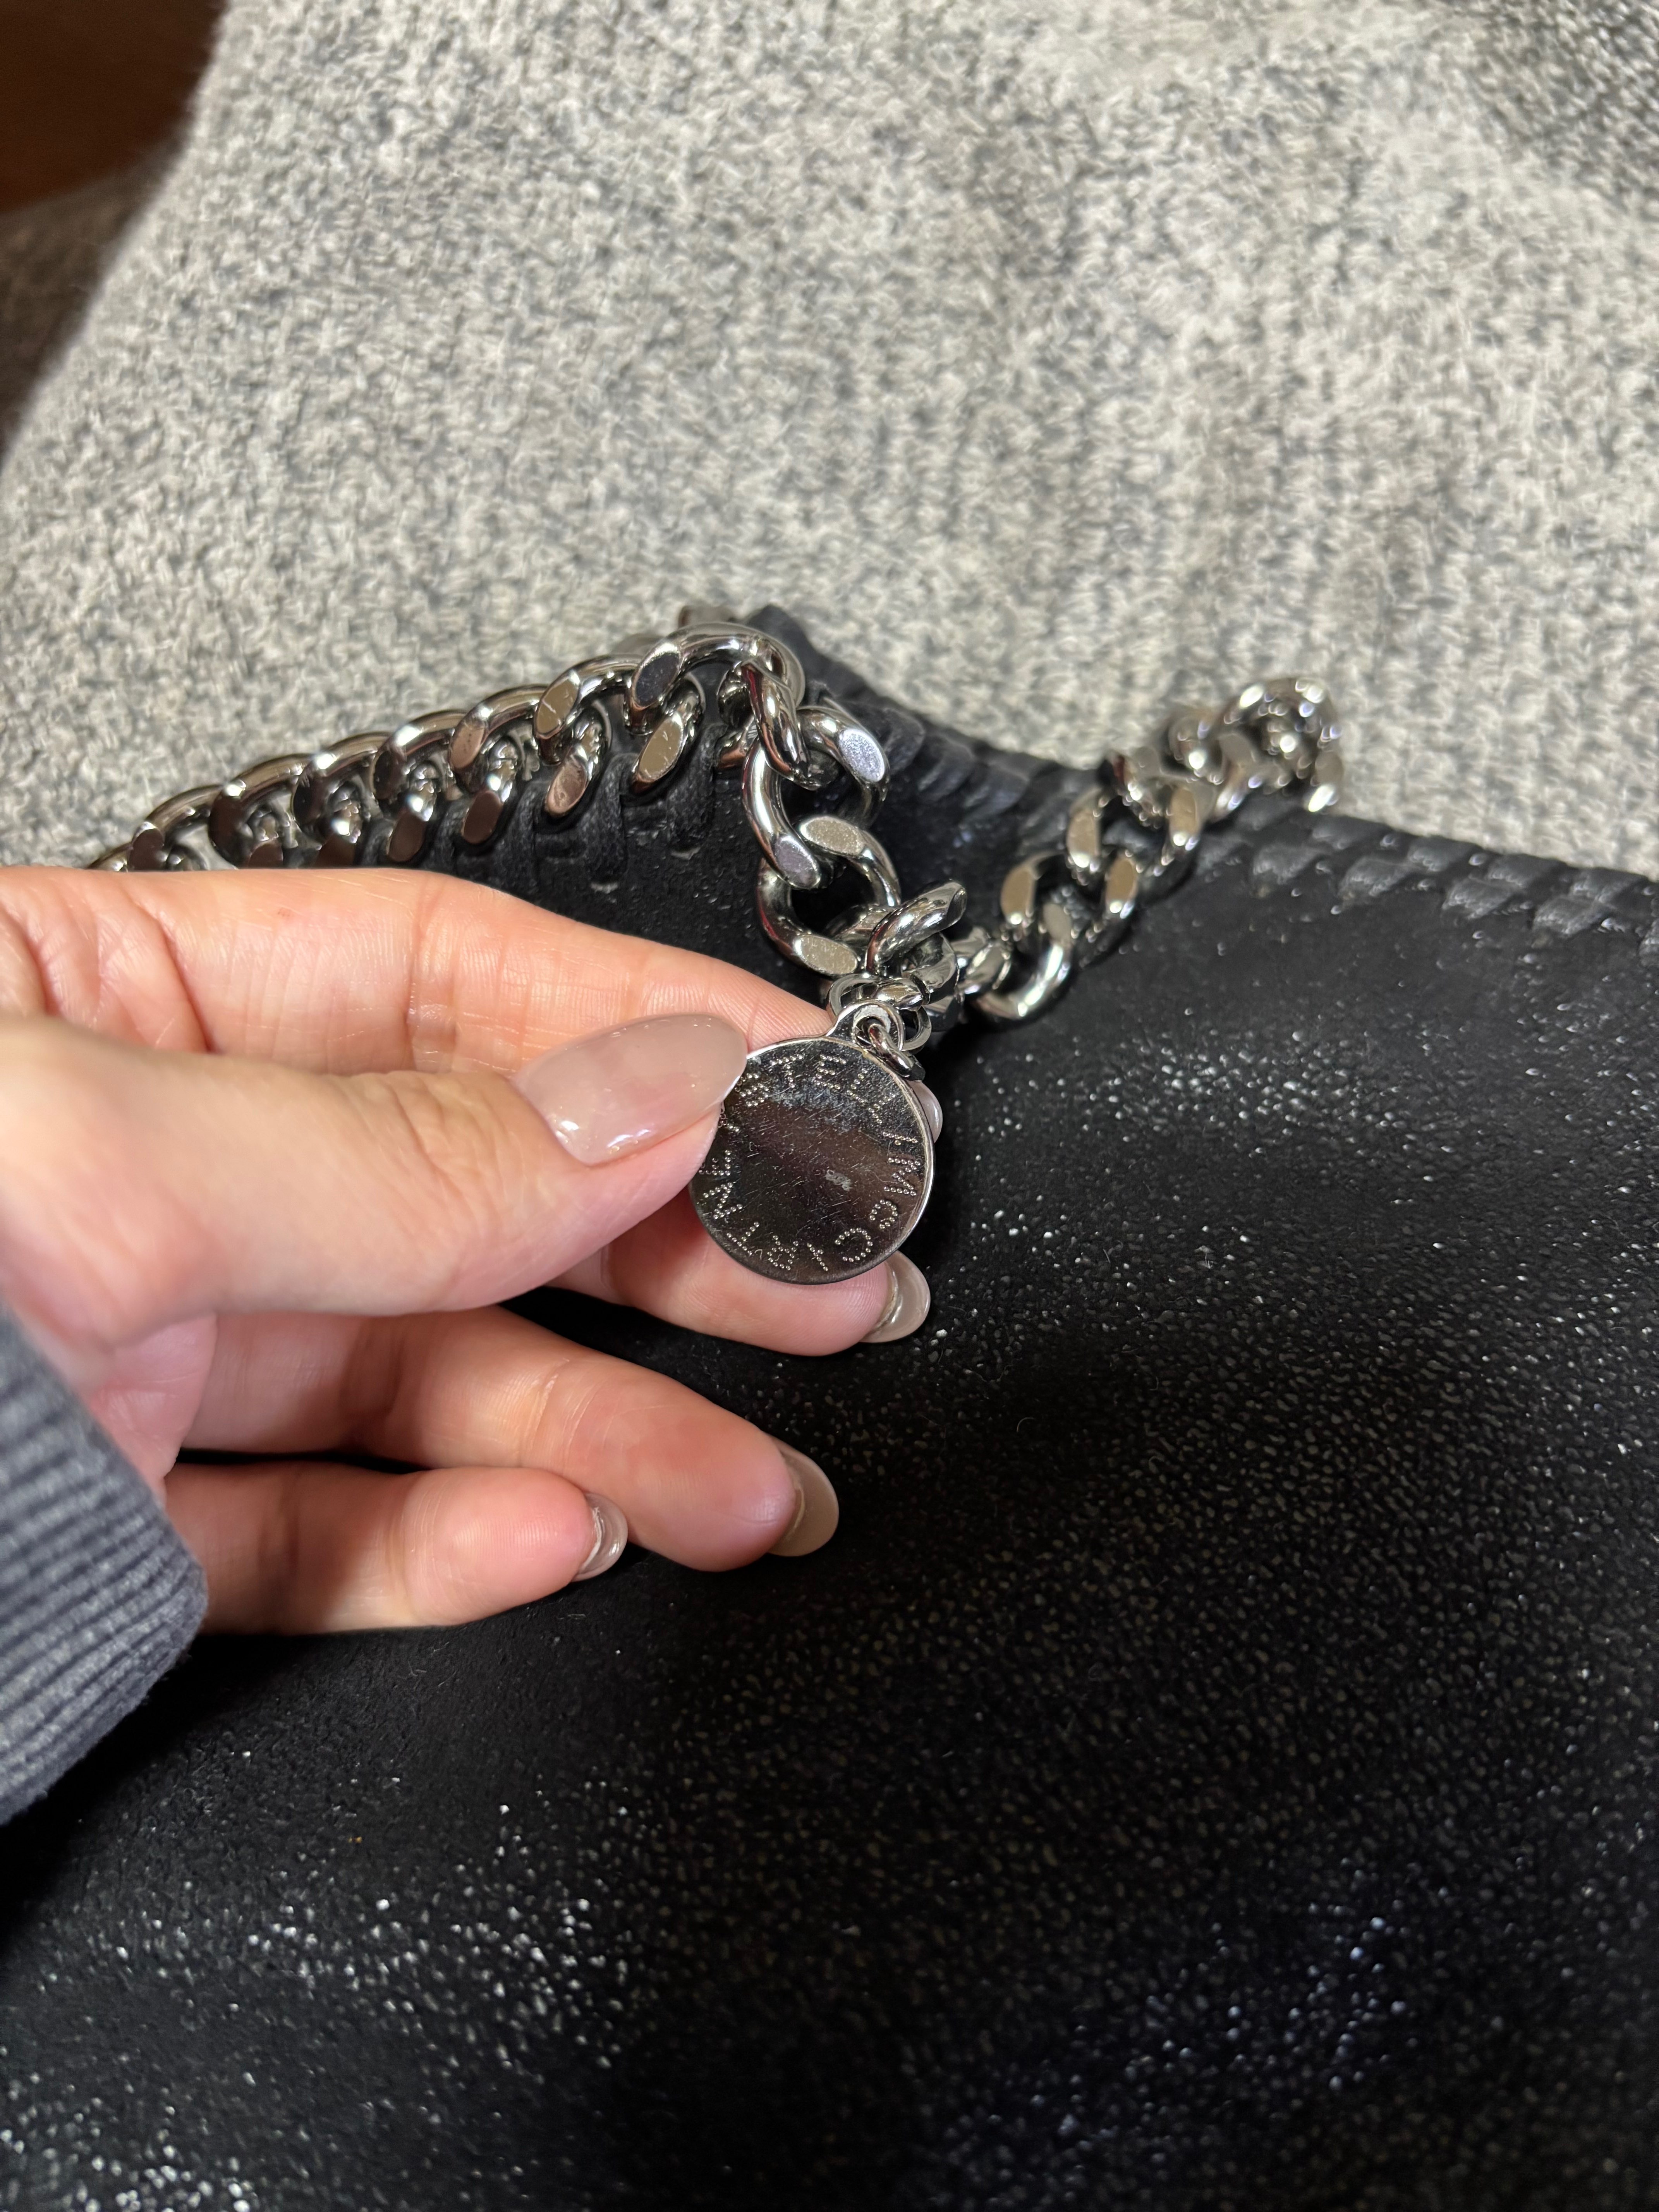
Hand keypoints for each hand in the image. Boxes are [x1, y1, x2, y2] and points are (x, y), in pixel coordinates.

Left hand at [0, 867, 929, 1631]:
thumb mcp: (107, 1169)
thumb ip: (397, 1153)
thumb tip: (659, 1096)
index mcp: (98, 1004)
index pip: (435, 977)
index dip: (643, 1026)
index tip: (807, 1083)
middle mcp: (134, 1165)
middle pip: (467, 1192)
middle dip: (668, 1249)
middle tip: (833, 1293)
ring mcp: (126, 1347)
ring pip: (418, 1385)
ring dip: (604, 1439)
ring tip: (753, 1494)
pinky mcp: (112, 1526)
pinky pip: (315, 1533)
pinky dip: (448, 1548)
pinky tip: (563, 1538)